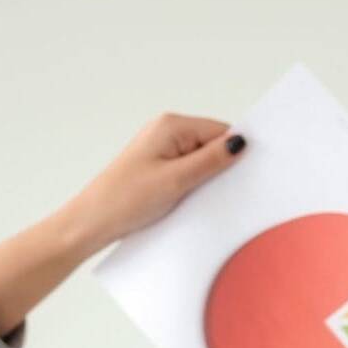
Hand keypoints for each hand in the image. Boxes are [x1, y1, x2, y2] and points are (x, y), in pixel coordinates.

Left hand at [0, 115, 244, 337]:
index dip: (239, 151)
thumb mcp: (177, 180)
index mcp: (171, 126)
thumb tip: (241, 143)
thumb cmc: (127, 199)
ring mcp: (163, 150)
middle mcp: (167, 132)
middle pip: (214, 144)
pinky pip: (191, 172)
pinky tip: (198, 200)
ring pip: (203, 160)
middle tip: (236, 191)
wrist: (93, 221)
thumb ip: (212, 160)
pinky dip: (199, 185)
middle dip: (226, 166)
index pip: (222, 131)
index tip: (254, 173)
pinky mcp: (160, 168)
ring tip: (211, 198)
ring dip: (212, 179)